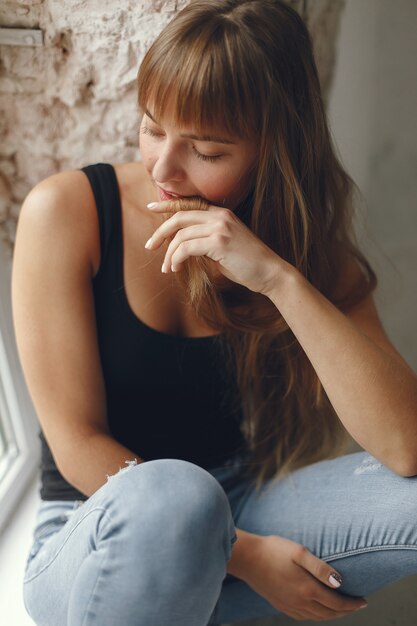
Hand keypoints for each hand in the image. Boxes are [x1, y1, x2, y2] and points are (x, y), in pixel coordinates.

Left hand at [145, 200, 280, 294]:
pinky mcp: (219, 242)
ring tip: (167, 268)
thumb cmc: (247, 264)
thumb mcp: (223, 247)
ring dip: (169, 254)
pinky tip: (177, 268)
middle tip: (149, 247)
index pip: (189, 204)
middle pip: (179, 217)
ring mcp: (220, 227)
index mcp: (221, 214)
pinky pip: (187, 247)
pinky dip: (177, 258)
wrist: (270, 273)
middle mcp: (220, 216)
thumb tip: (182, 246)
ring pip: (180, 235)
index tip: (151, 207)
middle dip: (160, 232)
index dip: (168, 204)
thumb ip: (204, 241)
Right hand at [238, 534, 366, 620]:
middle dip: (346, 611)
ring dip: (333, 615)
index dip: (353, 604)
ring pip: (318, 617)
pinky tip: (318, 610)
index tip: (364, 600)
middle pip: (329, 613)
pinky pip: (304, 617)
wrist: (247, 558)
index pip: (337, 603)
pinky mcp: (281, 605)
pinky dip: (317, 616)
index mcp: (307, 589)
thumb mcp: (299, 552)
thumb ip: (321, 567)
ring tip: (342, 608)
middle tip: (357, 605)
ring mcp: (289, 606)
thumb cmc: (273, 550)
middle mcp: (300, 602)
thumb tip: (339, 582)